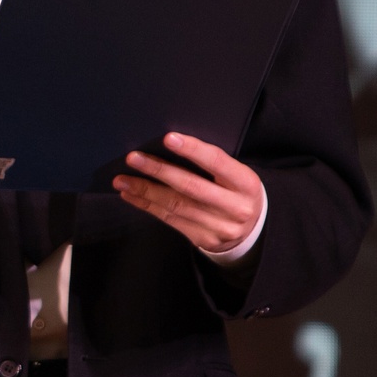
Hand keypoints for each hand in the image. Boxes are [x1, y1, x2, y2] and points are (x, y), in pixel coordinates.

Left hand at [117, 132, 264, 256]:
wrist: (254, 231)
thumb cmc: (236, 191)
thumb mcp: (235, 176)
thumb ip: (211, 164)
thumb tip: (169, 145)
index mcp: (246, 184)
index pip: (218, 162)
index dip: (193, 150)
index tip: (168, 138)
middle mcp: (235, 207)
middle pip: (191, 187)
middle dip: (159, 171)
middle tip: (133, 158)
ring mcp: (220, 226)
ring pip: (176, 205)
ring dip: (144, 191)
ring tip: (122, 180)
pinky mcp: (203, 239)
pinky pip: (170, 220)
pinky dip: (147, 206)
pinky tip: (131, 195)